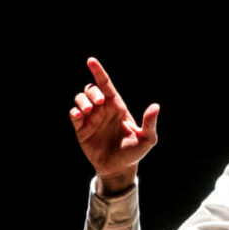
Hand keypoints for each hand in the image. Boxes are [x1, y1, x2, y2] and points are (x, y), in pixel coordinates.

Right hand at [69, 57, 159, 182]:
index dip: (98, 71)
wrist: (119, 168)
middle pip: (91, 89)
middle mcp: (103, 109)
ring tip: (89, 111)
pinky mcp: (81, 129)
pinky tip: (80, 116)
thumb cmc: (134, 152)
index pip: (106, 84)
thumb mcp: (147, 138)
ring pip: (80, 98)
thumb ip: (150, 123)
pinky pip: (73, 114)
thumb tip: (155, 106)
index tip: (91, 61)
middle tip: (99, 103)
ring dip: (82, 101)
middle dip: (92, 91)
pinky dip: (74, 112)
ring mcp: (91, 118)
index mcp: (117, 106)